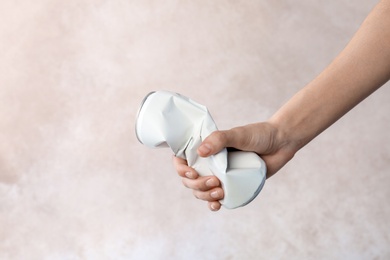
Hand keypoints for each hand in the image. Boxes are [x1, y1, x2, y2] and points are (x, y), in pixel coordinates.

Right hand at [173, 121, 297, 210]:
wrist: (281, 143)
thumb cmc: (258, 134)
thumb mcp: (237, 134)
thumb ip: (218, 140)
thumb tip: (200, 152)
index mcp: (206, 149)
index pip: (182, 159)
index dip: (181, 169)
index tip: (192, 172)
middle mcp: (210, 163)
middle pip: (190, 179)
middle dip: (197, 185)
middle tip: (214, 182)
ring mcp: (220, 175)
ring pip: (201, 191)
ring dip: (205, 196)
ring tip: (220, 191)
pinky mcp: (232, 186)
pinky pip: (217, 199)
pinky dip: (213, 205)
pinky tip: (217, 205)